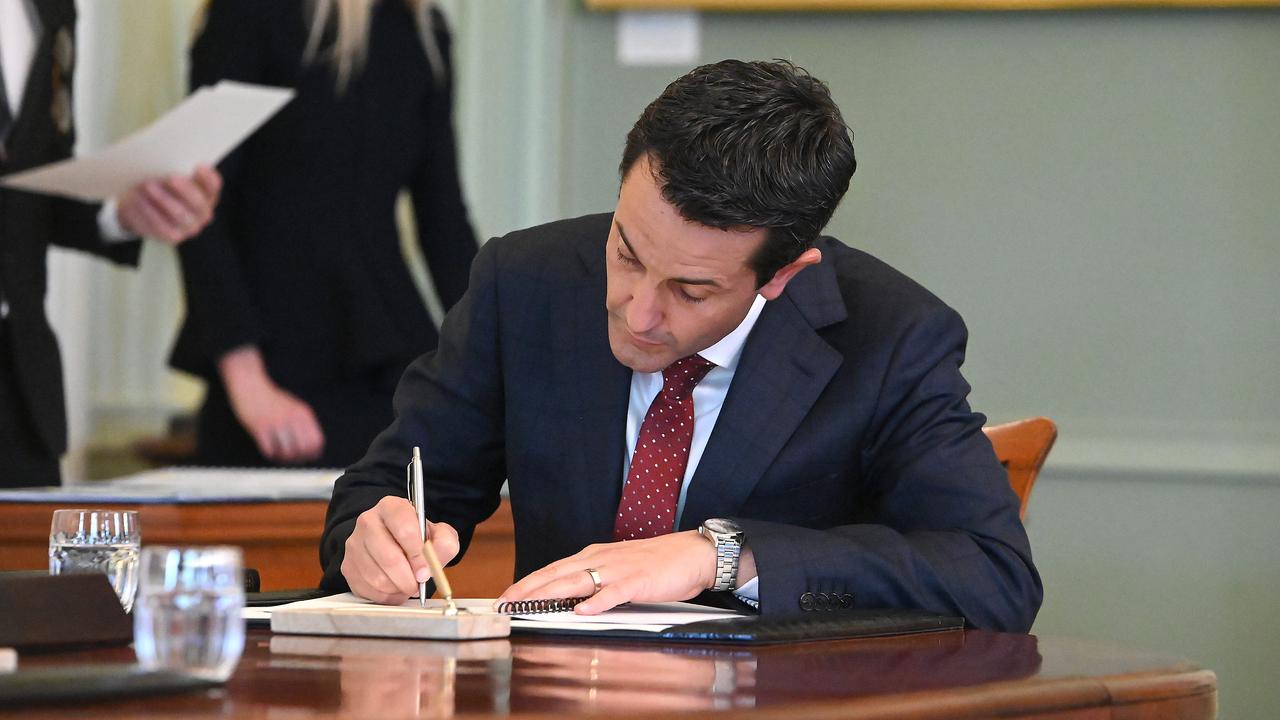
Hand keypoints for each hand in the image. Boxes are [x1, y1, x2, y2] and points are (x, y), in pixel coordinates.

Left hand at [116, 164, 220, 243]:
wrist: (143, 209)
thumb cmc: (160, 186)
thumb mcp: (168, 175)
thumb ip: (174, 168)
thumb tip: (166, 161)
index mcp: (207, 194)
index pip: (213, 186)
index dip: (208, 177)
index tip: (198, 165)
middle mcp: (203, 213)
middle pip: (198, 202)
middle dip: (185, 189)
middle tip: (171, 177)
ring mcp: (191, 227)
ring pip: (179, 214)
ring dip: (163, 198)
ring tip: (147, 185)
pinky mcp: (174, 237)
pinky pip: (161, 225)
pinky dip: (148, 211)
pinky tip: (138, 199)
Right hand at [218, 346, 323, 462]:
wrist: (250, 385)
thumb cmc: (271, 398)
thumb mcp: (295, 406)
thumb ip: (304, 423)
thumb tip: (311, 447)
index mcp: (303, 414)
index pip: (316, 441)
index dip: (311, 452)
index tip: (303, 455)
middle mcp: (292, 418)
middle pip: (302, 450)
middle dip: (296, 457)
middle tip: (289, 456)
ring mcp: (276, 423)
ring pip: (286, 452)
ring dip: (282, 456)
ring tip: (277, 452)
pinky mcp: (259, 427)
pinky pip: (269, 450)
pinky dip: (270, 453)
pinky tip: (268, 448)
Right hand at [341, 496, 459, 604]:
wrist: (395, 543)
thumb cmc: (417, 538)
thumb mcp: (439, 534)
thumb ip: (444, 544)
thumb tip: (432, 563)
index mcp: (392, 507)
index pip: (404, 529)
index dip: (417, 554)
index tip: (426, 571)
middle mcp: (368, 521)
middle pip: (388, 557)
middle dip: (408, 578)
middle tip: (418, 584)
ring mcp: (354, 544)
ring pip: (377, 577)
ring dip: (397, 588)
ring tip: (407, 585)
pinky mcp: (348, 566)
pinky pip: (367, 589)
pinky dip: (385, 596)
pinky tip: (394, 588)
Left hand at [497, 531, 730, 614]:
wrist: (691, 553)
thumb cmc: (655, 563)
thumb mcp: (617, 567)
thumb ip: (593, 578)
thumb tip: (568, 596)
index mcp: (593, 556)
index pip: (552, 570)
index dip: (526, 583)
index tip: (505, 596)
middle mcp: (601, 559)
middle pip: (556, 574)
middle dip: (527, 589)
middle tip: (503, 602)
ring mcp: (619, 570)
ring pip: (577, 581)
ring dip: (549, 594)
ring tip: (528, 605)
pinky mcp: (638, 582)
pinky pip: (614, 593)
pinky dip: (597, 602)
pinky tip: (582, 611)